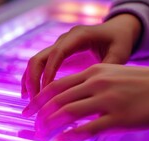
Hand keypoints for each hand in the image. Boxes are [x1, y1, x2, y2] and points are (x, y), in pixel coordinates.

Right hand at [21, 14, 141, 99]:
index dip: (49, 73)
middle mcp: (64, 40)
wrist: (116, 30)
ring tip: (29, 102)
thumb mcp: (119, 54)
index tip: (46, 92)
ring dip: (29, 82)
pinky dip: (32, 80)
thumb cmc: (119, 41)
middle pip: (39, 58)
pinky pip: (38, 67)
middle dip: (33, 80)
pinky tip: (30, 97)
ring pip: (34, 63)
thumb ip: (108, 68)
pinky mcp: (56, 55)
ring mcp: (58, 47)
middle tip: (35, 102)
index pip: (57, 54)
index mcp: (78, 36)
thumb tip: (96, 89)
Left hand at [22, 57, 148, 140]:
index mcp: (92, 73)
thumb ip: (88, 84)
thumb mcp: (110, 74)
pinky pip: (89, 128)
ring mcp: (107, 101)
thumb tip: (66, 100)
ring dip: (50, 126)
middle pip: (57, 100)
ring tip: (41, 136)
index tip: (26, 112)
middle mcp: (96, 84)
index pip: (55, 86)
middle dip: (40, 116)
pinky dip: (71, 135)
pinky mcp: (119, 118)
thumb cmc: (138, 82)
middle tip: (32, 129)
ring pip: (68, 113)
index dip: (37, 100)